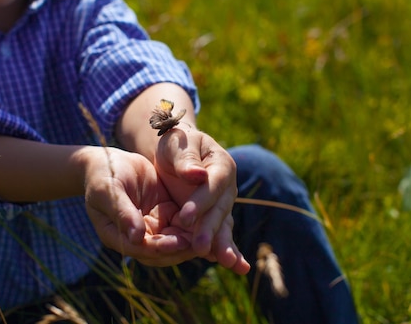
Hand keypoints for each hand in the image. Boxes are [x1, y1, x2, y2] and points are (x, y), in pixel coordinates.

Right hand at [82, 146, 198, 266]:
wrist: (111, 160)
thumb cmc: (104, 174)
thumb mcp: (110, 191)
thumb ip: (123, 213)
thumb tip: (136, 238)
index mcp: (117, 236)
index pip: (141, 249)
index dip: (160, 247)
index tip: (177, 242)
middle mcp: (136, 237)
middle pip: (161, 251)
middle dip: (181, 249)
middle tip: (200, 244)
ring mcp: (151, 227)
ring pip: (174, 241)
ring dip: (190, 241)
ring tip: (209, 238)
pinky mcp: (164, 214)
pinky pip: (181, 225)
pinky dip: (194, 227)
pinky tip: (209, 223)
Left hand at [154, 127, 250, 274]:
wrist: (178, 153)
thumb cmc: (177, 144)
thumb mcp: (177, 144)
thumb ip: (186, 159)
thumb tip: (197, 175)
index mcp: (221, 164)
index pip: (212, 185)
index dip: (200, 202)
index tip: (184, 217)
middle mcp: (227, 187)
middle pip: (219, 210)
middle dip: (209, 229)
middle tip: (199, 247)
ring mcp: (223, 204)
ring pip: (223, 226)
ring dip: (223, 245)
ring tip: (228, 263)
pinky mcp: (215, 219)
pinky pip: (221, 235)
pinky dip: (225, 250)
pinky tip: (233, 266)